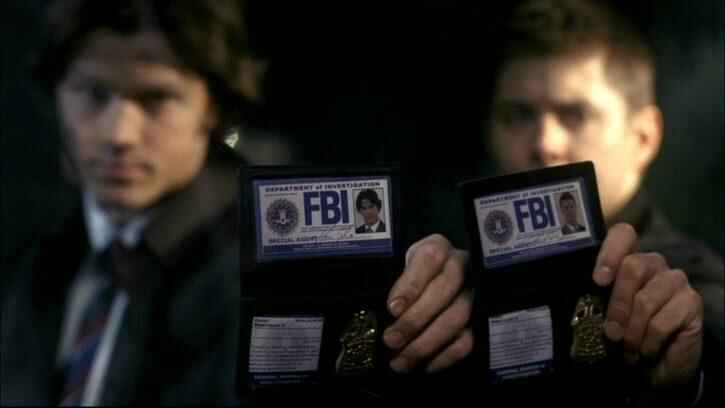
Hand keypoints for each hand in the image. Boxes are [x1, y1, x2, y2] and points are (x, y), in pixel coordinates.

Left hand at [383, 234, 473, 372]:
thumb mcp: (401, 268)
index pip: (429, 259)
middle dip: (414, 320)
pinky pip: (469, 340)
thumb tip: (388, 314)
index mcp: (438, 248)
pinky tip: (425, 366)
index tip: (392, 308)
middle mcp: (462, 266)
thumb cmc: (415, 277)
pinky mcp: (482, 319)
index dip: (411, 285)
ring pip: (457, 318)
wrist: (440, 282)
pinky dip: (445, 356)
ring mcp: (476, 293)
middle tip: (391, 340)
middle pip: (444, 292)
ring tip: (401, 361)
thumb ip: (396, 284)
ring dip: (426, 343)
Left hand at [593, 223, 703, 386]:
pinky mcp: (692, 302)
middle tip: (611, 332)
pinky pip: (662, 321)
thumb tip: (582, 296)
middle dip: (617, 303)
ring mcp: (675, 281)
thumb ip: (595, 299)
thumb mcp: (603, 315)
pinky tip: (647, 350)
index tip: (599, 280)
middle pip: (633, 266)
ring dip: (632, 330)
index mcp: (628, 260)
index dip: (610, 251)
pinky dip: (648, 342)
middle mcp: (653, 264)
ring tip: (627, 347)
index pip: (624, 234)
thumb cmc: (624, 336)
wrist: (653, 367)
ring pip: (646, 298)